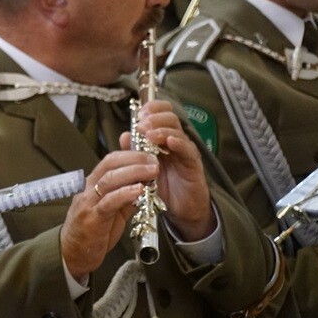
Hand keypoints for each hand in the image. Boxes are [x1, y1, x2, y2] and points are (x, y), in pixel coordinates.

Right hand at [60, 152, 155, 279]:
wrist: (74, 254)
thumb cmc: (93, 232)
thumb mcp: (112, 210)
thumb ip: (125, 197)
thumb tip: (143, 185)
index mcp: (93, 184)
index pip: (110, 161)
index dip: (130, 154)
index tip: (149, 154)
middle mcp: (88, 189)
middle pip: (110, 165)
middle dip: (134, 159)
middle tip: (154, 160)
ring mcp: (89, 203)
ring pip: (109, 180)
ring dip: (133, 173)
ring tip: (151, 171)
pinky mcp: (93, 218)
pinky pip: (109, 202)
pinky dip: (125, 193)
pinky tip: (139, 189)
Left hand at [125, 99, 215, 240]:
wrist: (181, 208)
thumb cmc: (163, 185)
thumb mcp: (144, 166)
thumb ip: (135, 151)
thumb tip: (124, 135)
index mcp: (163, 138)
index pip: (161, 114)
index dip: (151, 109)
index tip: (138, 113)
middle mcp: (175, 140)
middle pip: (170, 118)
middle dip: (154, 117)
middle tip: (141, 124)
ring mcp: (185, 151)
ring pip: (177, 131)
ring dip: (162, 129)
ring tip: (148, 133)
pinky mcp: (193, 164)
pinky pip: (188, 150)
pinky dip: (178, 143)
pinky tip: (169, 141)